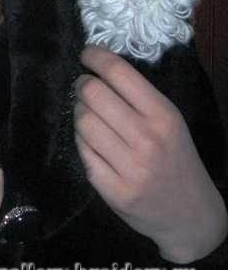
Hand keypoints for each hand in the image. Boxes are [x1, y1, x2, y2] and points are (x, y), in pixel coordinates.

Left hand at [74, 46, 226, 263]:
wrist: (191, 216)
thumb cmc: (176, 159)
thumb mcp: (170, 122)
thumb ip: (139, 97)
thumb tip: (98, 68)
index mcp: (163, 116)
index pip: (119, 73)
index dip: (95, 57)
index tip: (86, 54)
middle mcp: (146, 139)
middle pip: (93, 94)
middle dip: (82, 84)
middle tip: (83, 86)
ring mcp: (128, 167)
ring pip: (82, 122)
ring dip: (78, 112)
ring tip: (88, 114)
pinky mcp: (112, 190)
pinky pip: (82, 152)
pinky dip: (81, 141)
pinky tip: (90, 140)